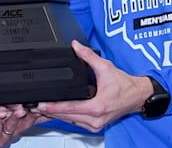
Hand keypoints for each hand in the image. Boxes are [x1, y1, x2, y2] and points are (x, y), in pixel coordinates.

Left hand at [33, 41, 150, 132]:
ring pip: (70, 122)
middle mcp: (95, 119)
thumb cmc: (124, 85)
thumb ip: (88, 56)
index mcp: (96, 107)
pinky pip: (76, 123)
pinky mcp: (95, 126)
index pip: (69, 108)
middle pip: (66, 117)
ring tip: (42, 109)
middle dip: (50, 112)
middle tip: (35, 106)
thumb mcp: (106, 67)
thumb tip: (76, 46)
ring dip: (57, 116)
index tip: (40, 105)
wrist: (137, 96)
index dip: (52, 107)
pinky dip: (66, 117)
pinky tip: (57, 112)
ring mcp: (95, 125)